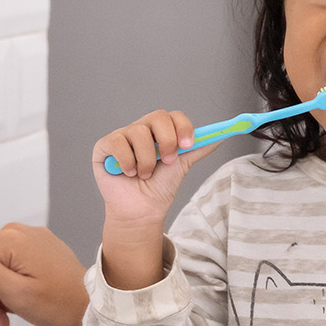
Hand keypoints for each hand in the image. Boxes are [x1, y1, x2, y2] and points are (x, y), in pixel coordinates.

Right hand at [0, 223, 87, 325]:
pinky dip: (15, 282)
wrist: (90, 307)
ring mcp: (31, 237)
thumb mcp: (12, 291)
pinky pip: (14, 264)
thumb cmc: (58, 303)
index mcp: (11, 238)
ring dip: (4, 291)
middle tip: (7, 313)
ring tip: (19, 306)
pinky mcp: (39, 246)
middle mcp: (20, 231)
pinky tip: (27, 295)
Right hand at [92, 110, 223, 288]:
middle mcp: (141, 129)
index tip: (188, 145)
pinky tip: (129, 172)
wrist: (141, 210)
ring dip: (147, 159)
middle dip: (167, 141)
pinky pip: (118, 143)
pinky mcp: (105, 146)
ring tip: (144, 175)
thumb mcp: (182, 166)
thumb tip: (220, 136)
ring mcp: (122, 136)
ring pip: (138, 132)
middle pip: (157, 116)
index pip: (173, 116)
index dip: (183, 127)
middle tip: (167, 162)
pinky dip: (127, 161)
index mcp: (160, 131)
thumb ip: (198, 149)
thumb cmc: (159, 187)